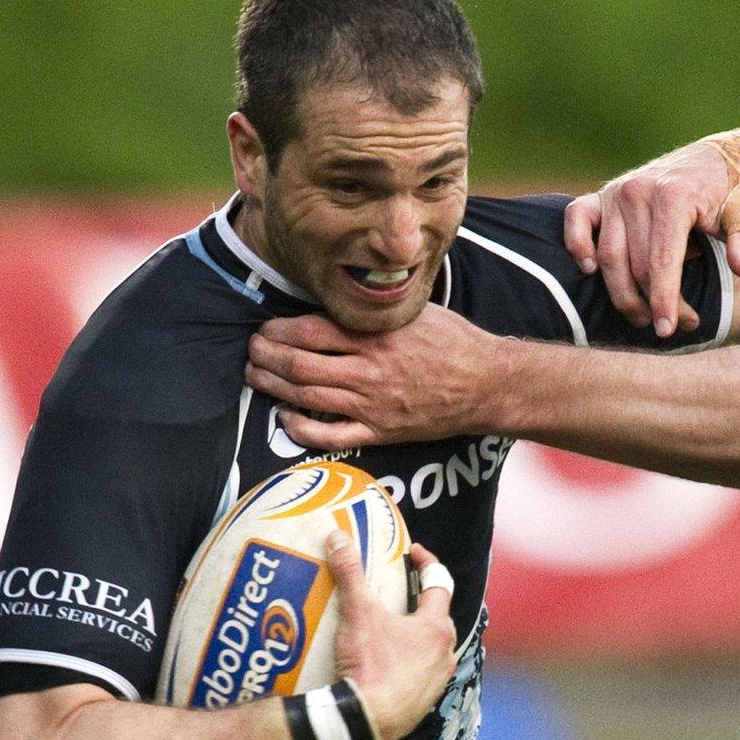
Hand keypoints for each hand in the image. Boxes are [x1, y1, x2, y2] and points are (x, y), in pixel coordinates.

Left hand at [245, 308, 502, 452]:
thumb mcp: (415, 312)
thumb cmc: (454, 342)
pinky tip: (285, 417)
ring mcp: (372, 404)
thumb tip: (334, 304)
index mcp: (376, 336)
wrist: (487, 384)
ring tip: (257, 376)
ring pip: (305, 397)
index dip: (277, 330)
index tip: (266, 328)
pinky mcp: (379, 431)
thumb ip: (375, 311)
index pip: (308, 330)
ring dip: (272, 386)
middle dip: (265, 356)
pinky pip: (328, 435)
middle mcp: (369, 370)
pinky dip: (299, 428)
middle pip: (298, 364)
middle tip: (253, 351)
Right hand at [328, 534, 458, 739]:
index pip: (439, 583)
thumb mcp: (358, 614)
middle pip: (436, 617)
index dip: (426, 563)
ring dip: (415, 636)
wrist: (366, 723)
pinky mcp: (423, 703)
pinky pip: (420, 675)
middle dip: (419, 602)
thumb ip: (350, 574)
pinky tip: (386, 665)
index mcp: (437, 627)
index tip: (412, 552)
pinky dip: (408, 664)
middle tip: (398, 592)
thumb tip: (338, 538)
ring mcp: (437, 681)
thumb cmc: (370, 665)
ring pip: (430, 648)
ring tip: (389, 630)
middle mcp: (445, 653)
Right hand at [562, 142, 739, 337]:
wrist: (716, 158)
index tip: (669, 328)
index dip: (665, 298)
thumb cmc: (734, 190)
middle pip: (635, 264)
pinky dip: (577, 244)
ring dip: (621, 292)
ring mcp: (617, 191)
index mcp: (674, 196)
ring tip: (642, 316)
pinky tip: (588, 270)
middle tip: (671, 326)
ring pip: (608, 255)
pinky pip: (576, 218)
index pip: (662, 260)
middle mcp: (639, 192)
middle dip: (651, 303)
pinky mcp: (603, 194)